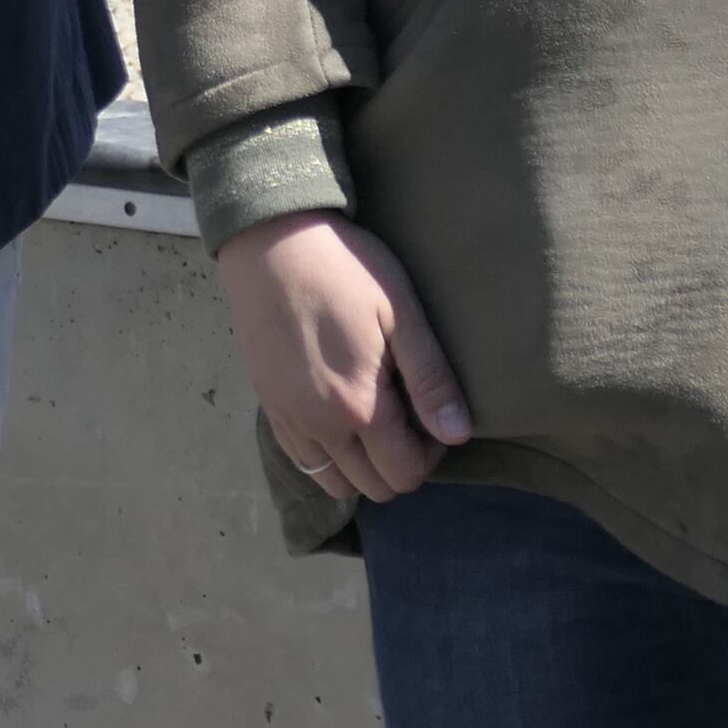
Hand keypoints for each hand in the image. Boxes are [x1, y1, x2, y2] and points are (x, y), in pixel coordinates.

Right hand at [215, 212, 472, 505]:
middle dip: (402, 463)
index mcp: (358, 406)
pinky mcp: (269, 406)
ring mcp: (289, 419)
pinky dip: (329, 456)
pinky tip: (339, 414)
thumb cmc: (345, 269)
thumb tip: (459, 435)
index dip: (432, 453)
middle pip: (375, 487)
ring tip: (375, 420)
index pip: (406, 472)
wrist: (271, 240)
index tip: (433, 413)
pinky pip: (304, 460)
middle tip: (409, 415)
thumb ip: (430, 380)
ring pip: (337, 483)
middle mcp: (319, 426)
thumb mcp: (400, 313)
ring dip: (364, 466)